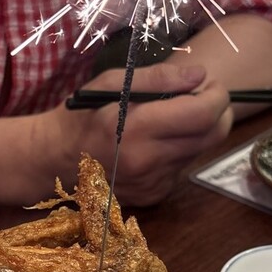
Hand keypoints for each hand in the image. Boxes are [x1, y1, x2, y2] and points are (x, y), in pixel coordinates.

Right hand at [36, 63, 232, 206]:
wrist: (53, 160)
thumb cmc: (80, 115)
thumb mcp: (111, 83)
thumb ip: (158, 78)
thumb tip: (200, 76)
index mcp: (137, 129)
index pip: (204, 113)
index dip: (217, 94)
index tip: (208, 83)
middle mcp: (149, 161)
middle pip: (214, 135)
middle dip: (218, 110)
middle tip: (200, 96)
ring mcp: (153, 183)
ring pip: (200, 150)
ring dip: (196, 131)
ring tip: (168, 120)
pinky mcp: (154, 195)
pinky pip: (182, 167)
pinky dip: (178, 151)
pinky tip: (153, 144)